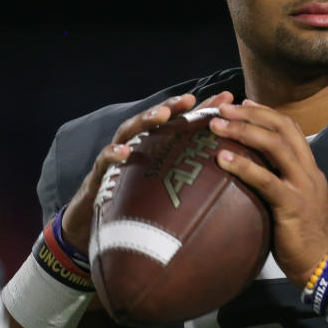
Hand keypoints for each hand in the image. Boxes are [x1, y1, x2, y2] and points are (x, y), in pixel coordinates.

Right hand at [60, 91, 235, 251]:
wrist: (95, 229)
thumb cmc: (135, 208)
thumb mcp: (165, 193)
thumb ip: (190, 182)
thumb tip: (232, 183)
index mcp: (156, 149)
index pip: (181, 124)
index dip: (203, 110)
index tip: (226, 97)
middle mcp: (137, 147)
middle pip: (156, 121)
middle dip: (173, 106)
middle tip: (191, 99)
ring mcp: (117, 159)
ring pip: (129, 131)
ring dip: (145, 120)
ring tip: (162, 114)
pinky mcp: (100, 176)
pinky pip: (104, 161)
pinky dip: (113, 154)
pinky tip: (124, 152)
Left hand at [209, 99, 327, 287]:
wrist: (323, 264)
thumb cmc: (302, 237)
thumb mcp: (293, 201)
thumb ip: (278, 182)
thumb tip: (249, 172)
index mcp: (309, 168)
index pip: (290, 128)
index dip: (266, 112)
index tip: (243, 102)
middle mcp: (308, 171)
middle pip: (283, 128)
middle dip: (252, 114)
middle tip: (224, 107)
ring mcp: (302, 186)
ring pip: (275, 146)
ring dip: (244, 130)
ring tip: (217, 125)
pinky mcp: (292, 205)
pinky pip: (266, 180)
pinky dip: (243, 166)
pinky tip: (222, 159)